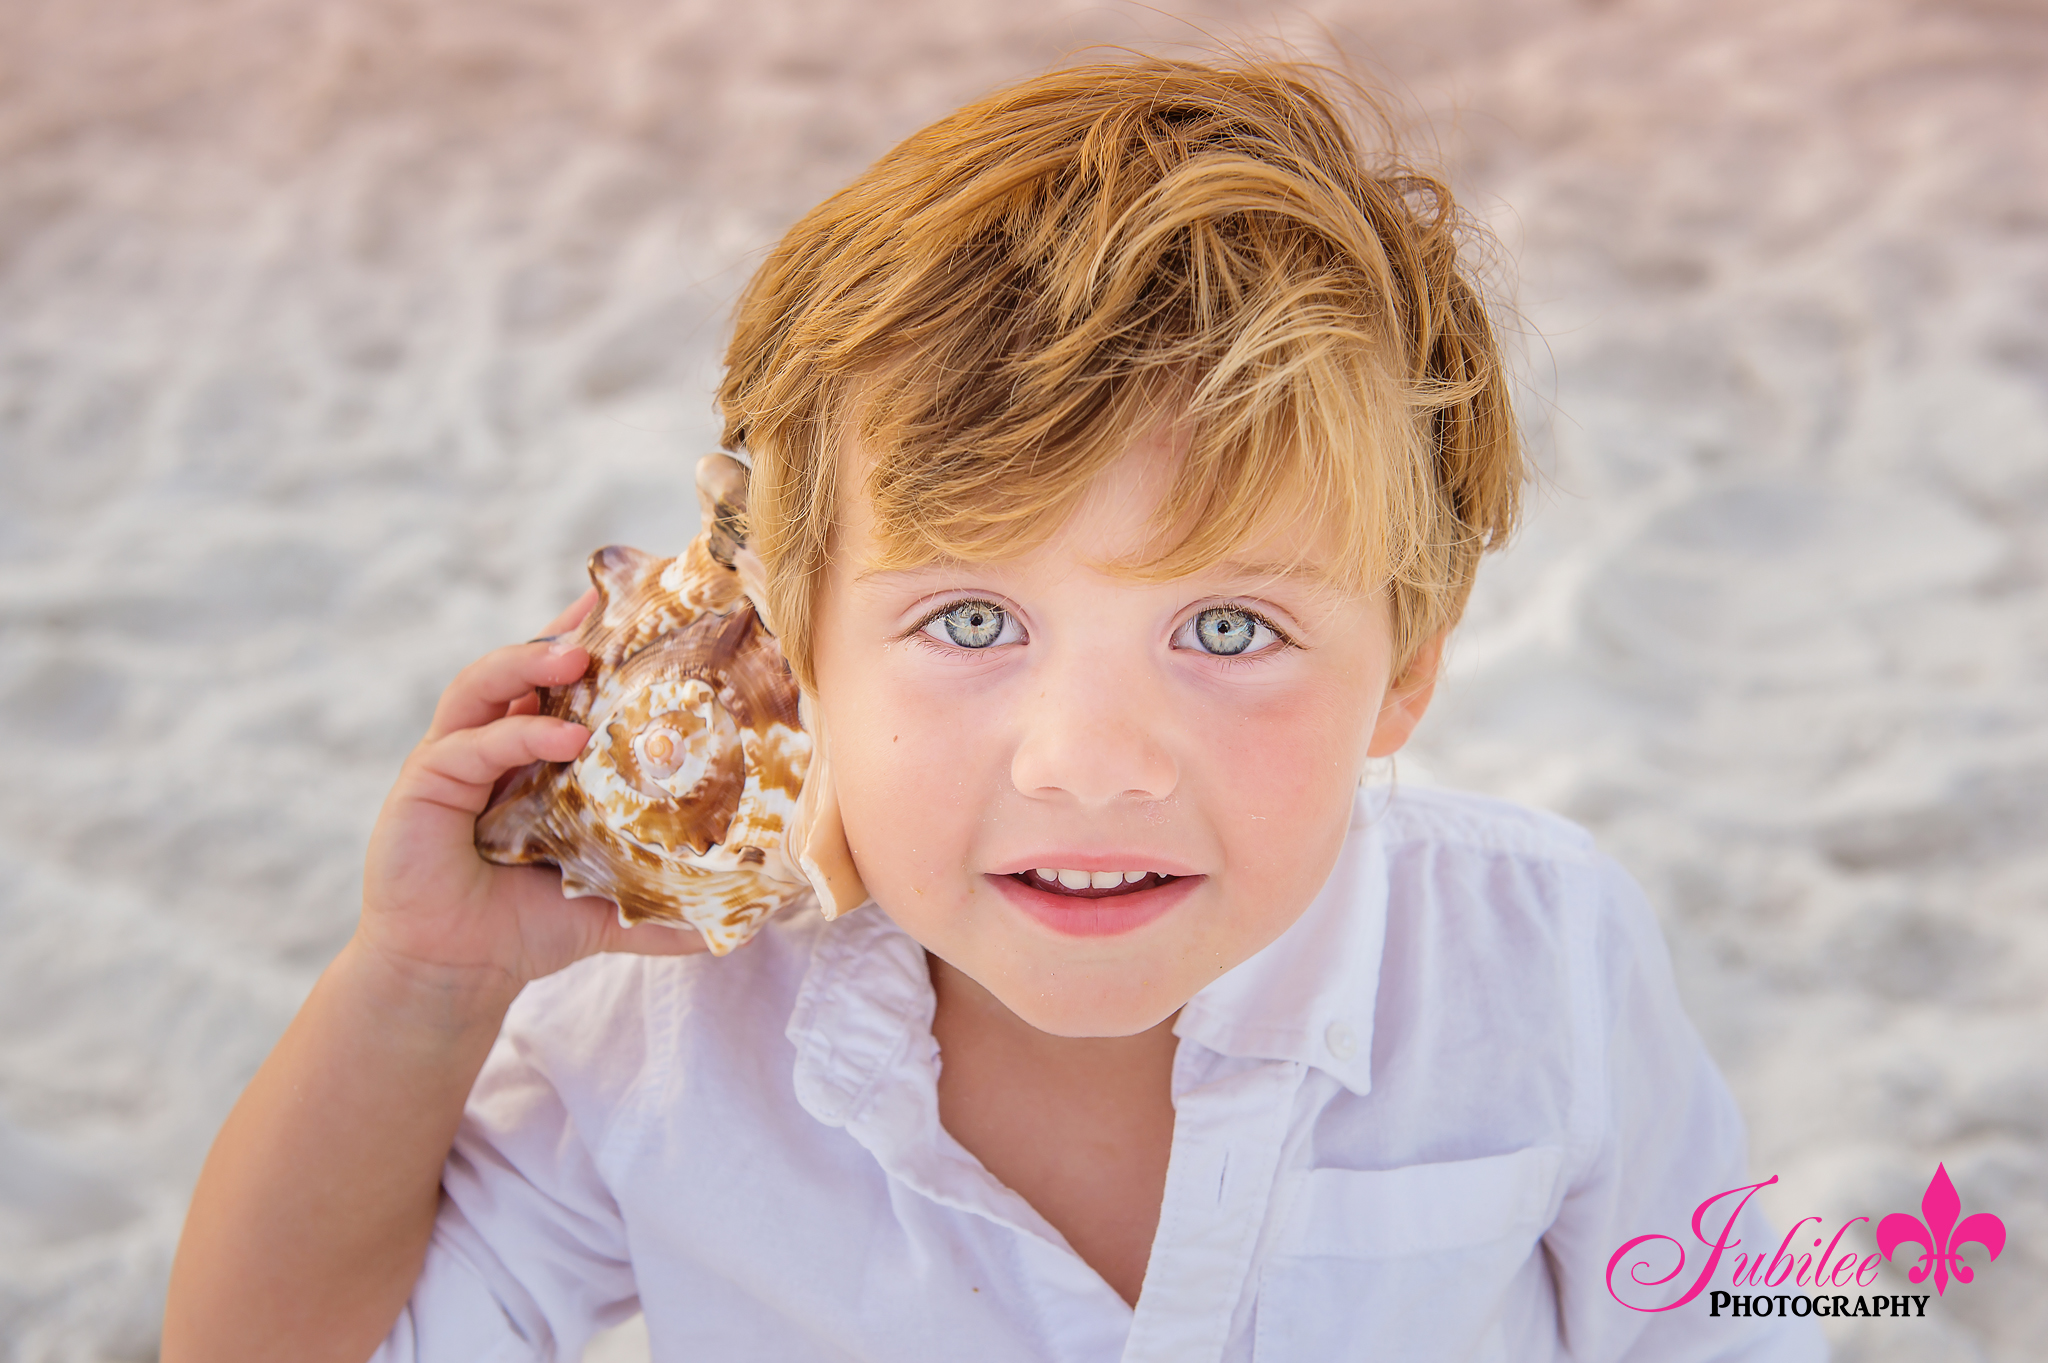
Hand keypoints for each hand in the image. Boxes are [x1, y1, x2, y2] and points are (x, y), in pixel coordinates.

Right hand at [359, 590, 707, 1010]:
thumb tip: (745, 924)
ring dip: (529, 661)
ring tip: (579, 652)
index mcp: (533, 756)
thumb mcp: (608, 909)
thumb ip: (666, 909)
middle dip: (564, 632)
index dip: (593, 637)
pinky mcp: (424, 784)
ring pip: (483, 685)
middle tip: (610, 613)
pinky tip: (563, 736)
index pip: (561, 682)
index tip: (637, 601)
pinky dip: (515, 732)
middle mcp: (492, 744)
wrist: (454, 977)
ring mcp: (453, 758)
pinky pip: (469, 744)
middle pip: (522, 665)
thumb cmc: (524, 928)